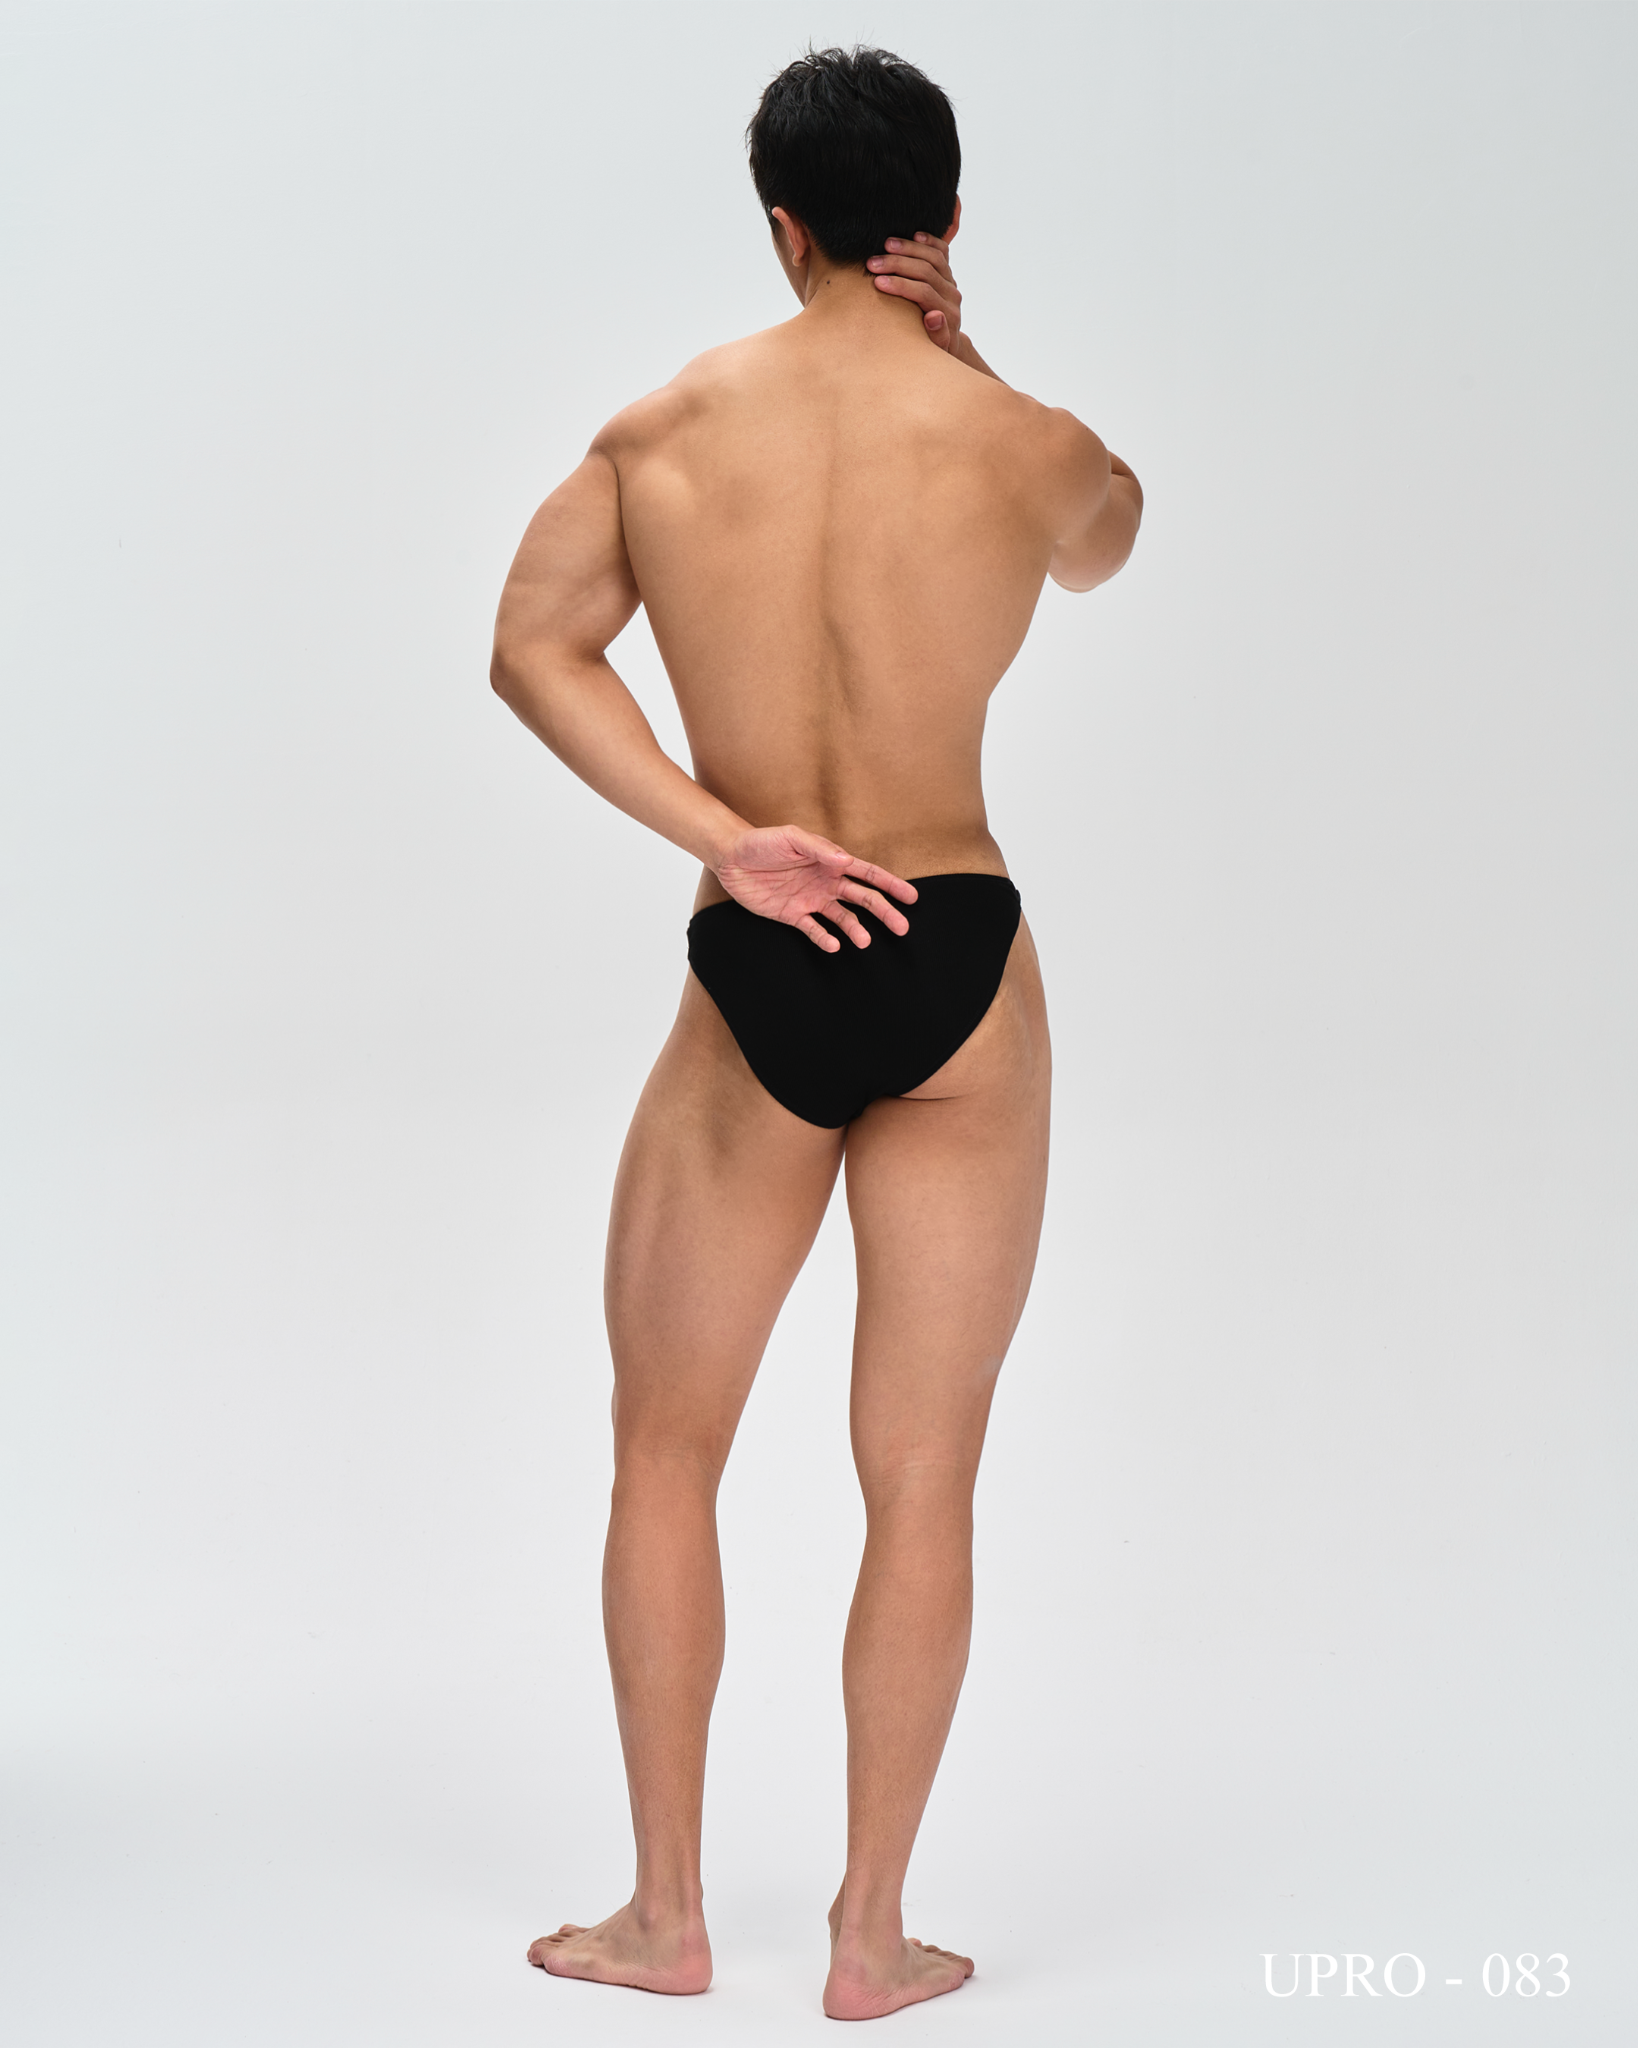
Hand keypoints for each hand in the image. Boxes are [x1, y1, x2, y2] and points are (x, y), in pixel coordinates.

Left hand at [715, 824, 916, 952]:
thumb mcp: (791, 838)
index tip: (911, 897)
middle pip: (863, 900)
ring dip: (856, 930)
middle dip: (884, 913)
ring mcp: (811, 900)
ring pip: (843, 919)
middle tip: (902, 928)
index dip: (890, 885)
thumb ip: (818, 849)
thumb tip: (845, 861)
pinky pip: (814, 930)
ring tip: (865, 942)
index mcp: (831, 861)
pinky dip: (825, 938)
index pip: (868, 874)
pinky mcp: (793, 914)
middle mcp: (826, 882)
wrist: (731, 857)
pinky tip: (834, 945)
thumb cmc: (762, 841)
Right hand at [866, 232, 962, 350]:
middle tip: (871, 262)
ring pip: (934, 257)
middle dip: (897, 265)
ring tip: (885, 244)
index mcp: (949, 314)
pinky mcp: (948, 273)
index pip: (924, 293)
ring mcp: (951, 282)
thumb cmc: (931, 350)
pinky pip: (942, 251)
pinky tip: (914, 234)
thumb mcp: (933, 351)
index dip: (900, 285)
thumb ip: (937, 335)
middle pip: (927, 271)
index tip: (878, 282)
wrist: (946, 344)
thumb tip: (934, 315)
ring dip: (909, 248)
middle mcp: (952, 295)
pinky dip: (929, 240)